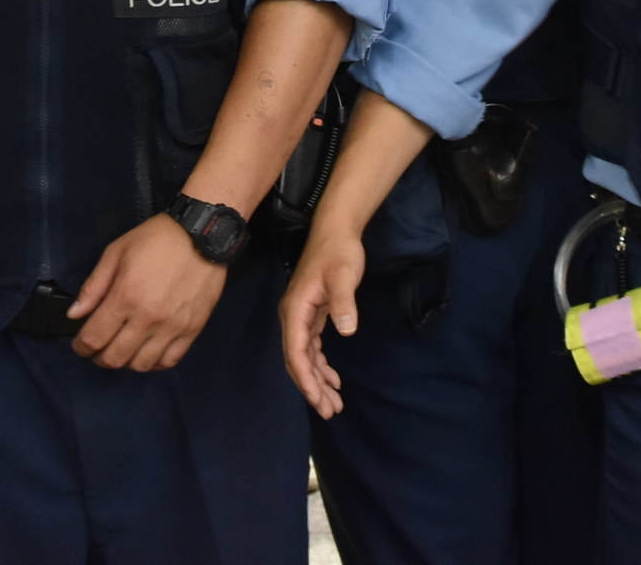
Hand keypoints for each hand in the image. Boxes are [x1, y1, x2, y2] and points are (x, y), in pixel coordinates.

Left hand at [67, 213, 227, 371]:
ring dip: (126, 362)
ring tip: (123, 348)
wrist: (203, 234)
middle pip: (115, 358)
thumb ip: (93, 286)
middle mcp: (148, 318)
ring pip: (141, 365)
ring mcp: (172, 327)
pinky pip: (168, 361)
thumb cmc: (156, 239)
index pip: (94, 338)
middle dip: (99, 358)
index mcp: (126, 297)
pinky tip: (147, 351)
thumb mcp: (116, 252)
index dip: (81, 347)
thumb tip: (74, 314)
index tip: (80, 344)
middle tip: (98, 349)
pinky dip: (153, 363)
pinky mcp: (192, 330)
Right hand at [278, 222, 366, 417]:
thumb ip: (344, 302)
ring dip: (317, 380)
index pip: (296, 352)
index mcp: (296, 310)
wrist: (336, 230)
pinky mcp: (312, 314)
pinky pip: (312, 347)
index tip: (318, 400)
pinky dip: (321, 365)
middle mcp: (294, 316)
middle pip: (298, 360)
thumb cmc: (339, 252)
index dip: (305, 378)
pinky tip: (333, 379)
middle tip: (330, 411)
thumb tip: (346, 329)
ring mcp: (302, 316)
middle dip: (312, 387)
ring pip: (305, 356)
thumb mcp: (344, 275)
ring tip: (334, 403)